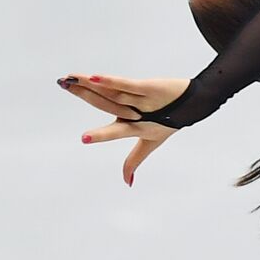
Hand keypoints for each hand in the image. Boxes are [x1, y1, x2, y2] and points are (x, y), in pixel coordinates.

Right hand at [57, 74, 188, 184]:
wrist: (196, 102)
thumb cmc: (170, 122)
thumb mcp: (151, 142)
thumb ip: (134, 160)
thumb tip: (127, 183)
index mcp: (135, 128)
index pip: (117, 131)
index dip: (101, 136)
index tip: (82, 139)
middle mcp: (137, 114)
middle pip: (107, 104)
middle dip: (84, 95)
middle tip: (62, 86)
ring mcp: (143, 100)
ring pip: (112, 92)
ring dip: (89, 84)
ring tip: (69, 79)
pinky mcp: (148, 86)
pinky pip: (127, 84)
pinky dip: (111, 81)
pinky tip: (94, 77)